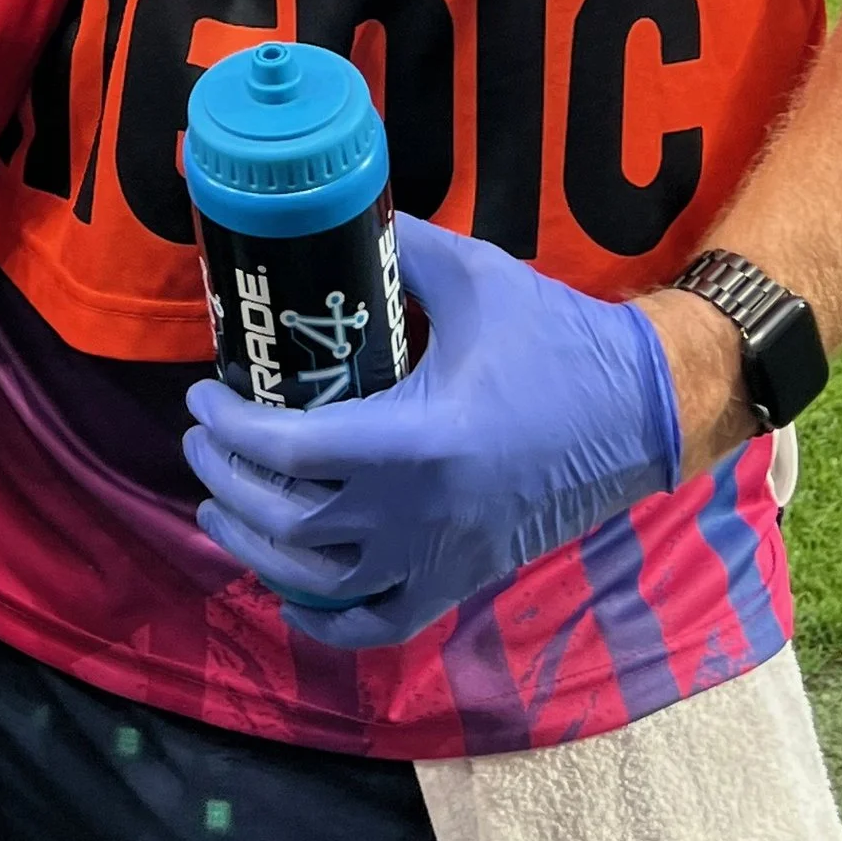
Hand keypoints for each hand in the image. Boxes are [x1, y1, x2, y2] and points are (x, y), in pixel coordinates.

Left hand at [179, 214, 681, 648]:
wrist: (642, 414)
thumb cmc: (558, 340)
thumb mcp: (475, 275)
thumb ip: (400, 247)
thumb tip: (334, 216)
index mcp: (422, 440)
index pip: (295, 450)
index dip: (233, 429)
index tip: (201, 397)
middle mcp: (423, 514)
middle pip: (292, 524)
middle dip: (229, 483)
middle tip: (200, 442)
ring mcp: (442, 559)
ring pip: (321, 584)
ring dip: (255, 549)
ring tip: (218, 507)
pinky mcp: (461, 581)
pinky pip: (378, 624)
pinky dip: (323, 618)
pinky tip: (288, 588)